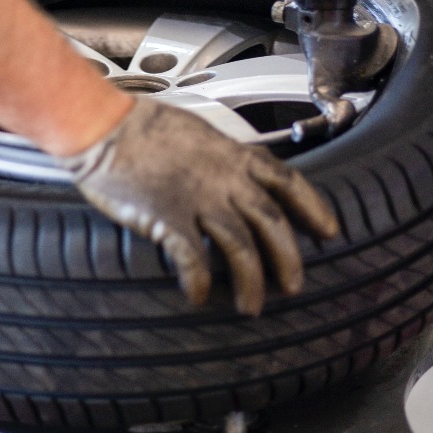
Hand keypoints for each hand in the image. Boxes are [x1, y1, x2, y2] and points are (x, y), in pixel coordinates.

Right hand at [60, 97, 338, 315]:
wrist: (103, 126)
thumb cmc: (142, 126)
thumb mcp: (196, 132)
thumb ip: (220, 157)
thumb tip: (234, 174)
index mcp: (233, 155)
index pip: (287, 181)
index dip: (313, 208)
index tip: (328, 230)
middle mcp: (223, 179)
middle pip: (271, 222)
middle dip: (288, 258)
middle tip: (293, 286)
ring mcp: (197, 199)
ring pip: (240, 247)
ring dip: (250, 281)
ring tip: (251, 306)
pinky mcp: (167, 218)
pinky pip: (193, 259)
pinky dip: (199, 282)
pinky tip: (198, 297)